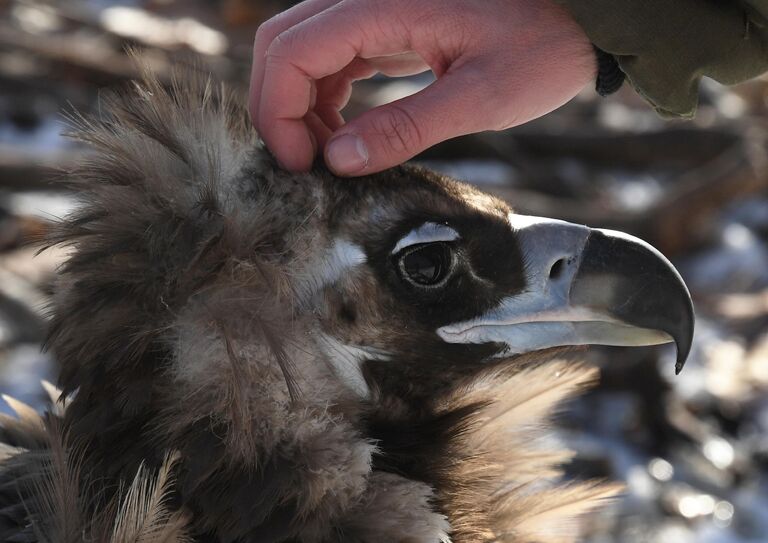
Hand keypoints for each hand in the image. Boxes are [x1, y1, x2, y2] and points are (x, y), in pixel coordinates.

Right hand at [250, 0, 595, 175]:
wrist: (579, 15)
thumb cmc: (543, 45)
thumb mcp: (481, 96)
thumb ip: (406, 127)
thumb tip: (339, 163)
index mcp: (384, 3)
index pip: (292, 51)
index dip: (279, 113)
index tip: (299, 166)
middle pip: (284, 45)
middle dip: (281, 110)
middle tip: (304, 167)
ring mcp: (376, 7)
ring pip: (304, 51)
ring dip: (302, 107)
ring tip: (330, 159)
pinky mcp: (388, 23)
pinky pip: (335, 56)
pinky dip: (326, 98)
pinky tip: (346, 134)